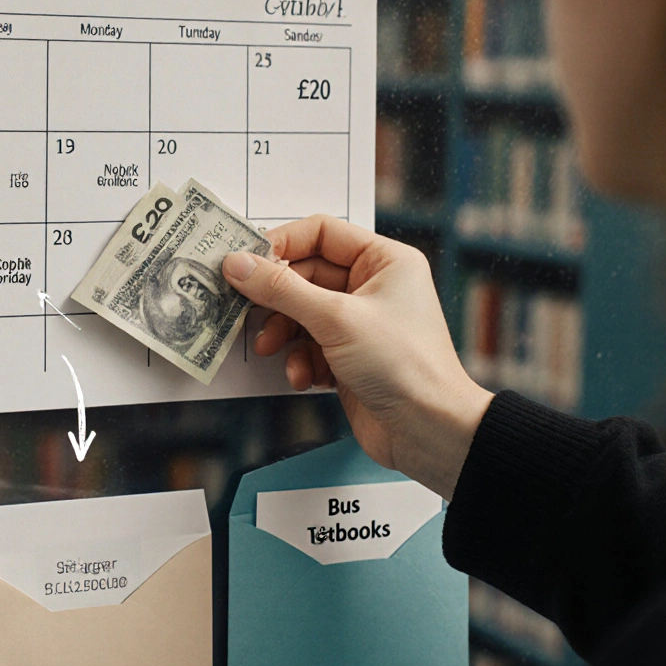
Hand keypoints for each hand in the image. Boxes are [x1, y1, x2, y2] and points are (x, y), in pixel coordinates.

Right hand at [222, 215, 492, 500]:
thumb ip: (281, 289)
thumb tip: (236, 263)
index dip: (281, 244)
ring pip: (301, 313)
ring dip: (282, 332)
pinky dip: (299, 360)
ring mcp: (360, 323)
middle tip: (246, 309)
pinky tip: (303, 377)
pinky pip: (309, 346)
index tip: (245, 262)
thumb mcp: (335, 319)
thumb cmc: (403, 365)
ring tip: (271, 348)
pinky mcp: (349, 356)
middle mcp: (372, 286)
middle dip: (276, 298)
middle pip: (305, 275)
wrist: (429, 432)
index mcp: (384, 261)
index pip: (321, 233)